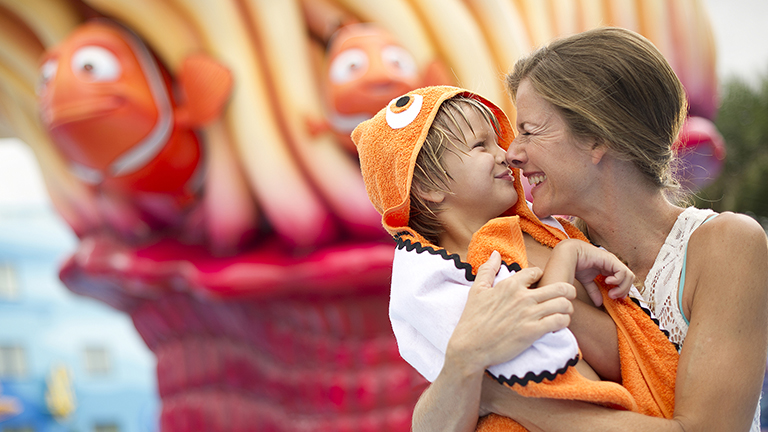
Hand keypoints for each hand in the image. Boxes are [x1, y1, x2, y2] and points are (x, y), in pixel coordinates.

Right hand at [445, 251, 576, 374]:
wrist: (470, 348)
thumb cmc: (472, 320)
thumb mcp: (476, 291)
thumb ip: (487, 270)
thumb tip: (495, 254)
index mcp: (510, 285)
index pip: (537, 272)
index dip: (542, 278)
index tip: (541, 286)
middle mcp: (522, 297)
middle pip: (559, 287)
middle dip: (568, 291)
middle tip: (566, 297)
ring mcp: (529, 314)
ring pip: (563, 304)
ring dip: (567, 308)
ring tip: (563, 313)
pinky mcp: (533, 332)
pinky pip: (560, 321)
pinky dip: (563, 322)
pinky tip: (558, 325)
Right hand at [563, 240, 634, 305]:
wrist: (569, 254)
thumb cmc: (577, 264)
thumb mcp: (587, 282)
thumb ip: (594, 291)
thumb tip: (599, 303)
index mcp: (609, 268)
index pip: (624, 280)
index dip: (622, 291)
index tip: (614, 298)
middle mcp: (613, 265)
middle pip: (629, 279)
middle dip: (623, 290)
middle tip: (613, 297)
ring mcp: (613, 262)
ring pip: (629, 276)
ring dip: (622, 288)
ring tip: (611, 293)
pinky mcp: (611, 260)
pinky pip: (623, 272)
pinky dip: (618, 280)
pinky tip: (607, 281)